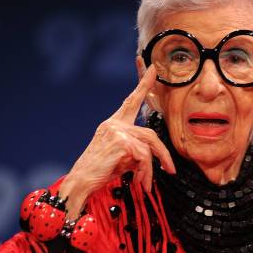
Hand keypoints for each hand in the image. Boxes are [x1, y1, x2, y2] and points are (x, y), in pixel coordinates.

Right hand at [61, 67, 174, 219]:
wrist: (81, 182)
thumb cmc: (99, 171)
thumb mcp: (120, 156)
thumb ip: (135, 148)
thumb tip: (153, 155)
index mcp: (113, 124)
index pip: (131, 100)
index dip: (144, 84)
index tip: (153, 68)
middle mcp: (114, 124)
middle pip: (150, 133)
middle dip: (163, 154)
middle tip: (171, 170)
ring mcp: (117, 131)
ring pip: (149, 146)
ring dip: (152, 169)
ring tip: (147, 184)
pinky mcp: (120, 142)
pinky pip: (143, 157)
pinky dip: (145, 172)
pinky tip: (139, 182)